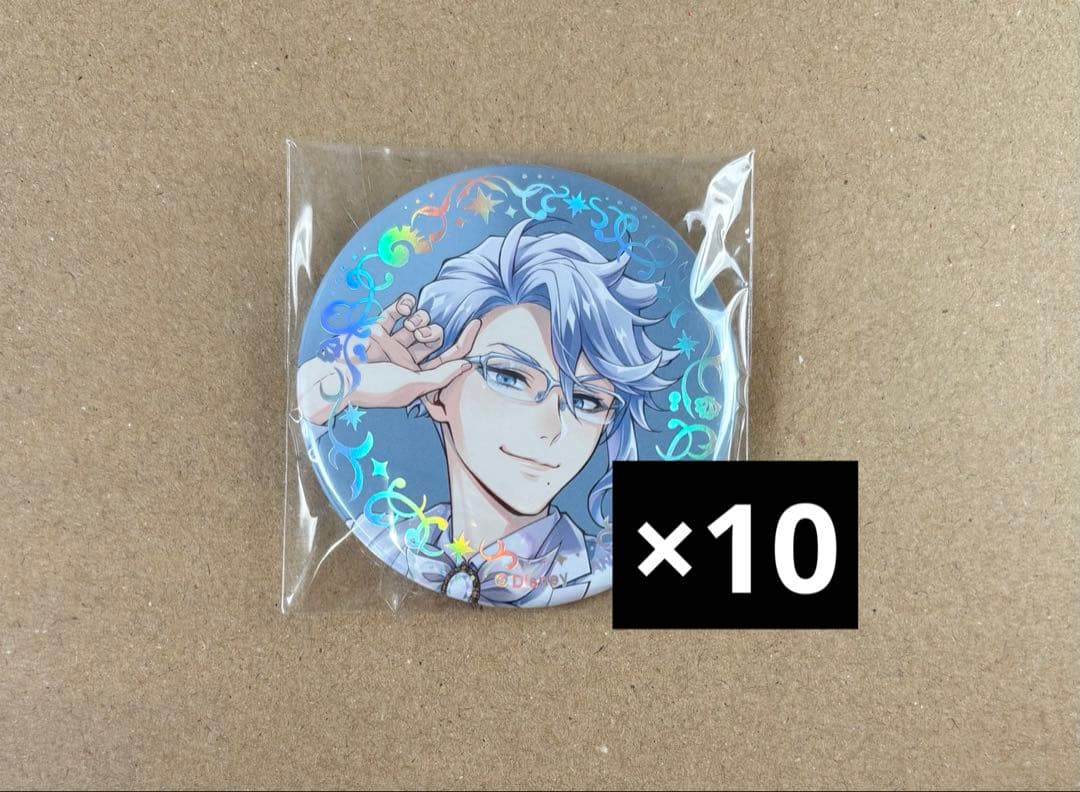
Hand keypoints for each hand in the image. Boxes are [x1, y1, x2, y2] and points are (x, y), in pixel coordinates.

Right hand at [298, 293, 481, 420]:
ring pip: (418, 323)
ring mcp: (392, 343)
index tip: (477, 324)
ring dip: (419, 320)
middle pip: (435, 338)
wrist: (337, 377)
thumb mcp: (412, 385)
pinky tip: (407, 305)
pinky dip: (404, 305)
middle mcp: (407, 360)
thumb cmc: (374, 388)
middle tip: (422, 335)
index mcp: (418, 376)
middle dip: (434, 333)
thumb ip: (442, 375)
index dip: (464, 342)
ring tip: (409, 325)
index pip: (449, 358)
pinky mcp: (377, 329)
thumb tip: (468, 366)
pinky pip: (397, 312)